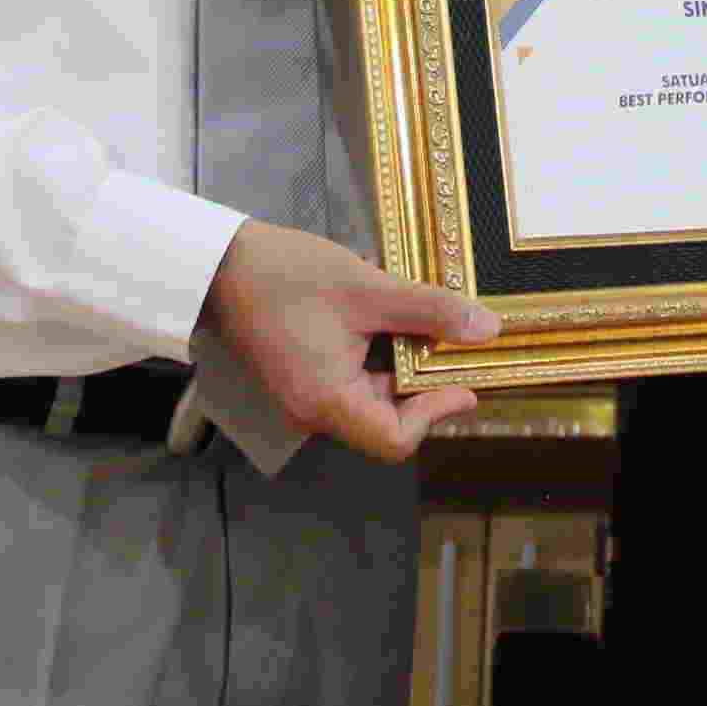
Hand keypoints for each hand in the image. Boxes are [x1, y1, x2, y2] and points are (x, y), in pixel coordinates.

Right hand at [198, 220, 499, 461]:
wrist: (219, 264)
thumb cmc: (290, 277)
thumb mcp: (369, 289)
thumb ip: (429, 311)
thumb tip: (486, 330)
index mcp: (328, 402)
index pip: (394, 440)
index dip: (435, 414)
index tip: (462, 379)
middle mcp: (315, 411)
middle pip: (385, 419)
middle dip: (424, 382)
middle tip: (453, 340)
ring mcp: (305, 395)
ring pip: (371, 395)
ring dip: (402, 363)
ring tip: (422, 318)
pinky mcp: (300, 376)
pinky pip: (351, 379)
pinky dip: (378, 355)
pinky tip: (388, 316)